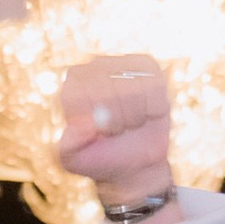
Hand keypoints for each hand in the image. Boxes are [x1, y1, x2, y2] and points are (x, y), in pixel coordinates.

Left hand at [58, 57, 173, 210]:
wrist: (133, 160)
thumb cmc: (101, 157)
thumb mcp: (76, 160)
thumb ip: (69, 147)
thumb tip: (76, 129)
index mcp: (72, 87)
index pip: (82, 96)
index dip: (97, 121)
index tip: (100, 134)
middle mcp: (94, 68)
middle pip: (109, 92)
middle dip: (117, 120)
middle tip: (116, 131)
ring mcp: (122, 63)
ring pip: (134, 89)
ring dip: (135, 116)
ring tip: (129, 123)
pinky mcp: (147, 67)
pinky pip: (155, 87)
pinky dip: (153, 108)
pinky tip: (146, 114)